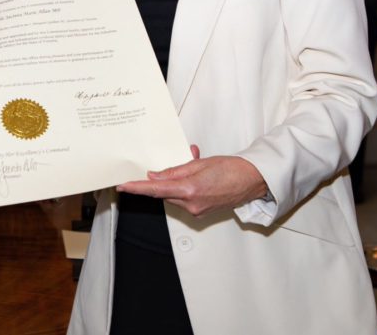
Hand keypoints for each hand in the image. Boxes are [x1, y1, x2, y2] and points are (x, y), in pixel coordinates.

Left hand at [117, 145, 267, 217]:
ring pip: (173, 197)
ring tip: (190, 168)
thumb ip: (175, 170)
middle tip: (161, 166)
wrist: (252, 181)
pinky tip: (193, 179)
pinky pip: (184, 200)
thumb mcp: (199, 164)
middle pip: (164, 193)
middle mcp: (192, 204)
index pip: (156, 190)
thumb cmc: (232, 169)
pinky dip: (183, 189)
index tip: (123, 185)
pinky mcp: (202, 213)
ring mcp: (197, 211)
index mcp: (190, 190)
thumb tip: (155, 176)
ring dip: (174, 184)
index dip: (137, 188)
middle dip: (161, 181)